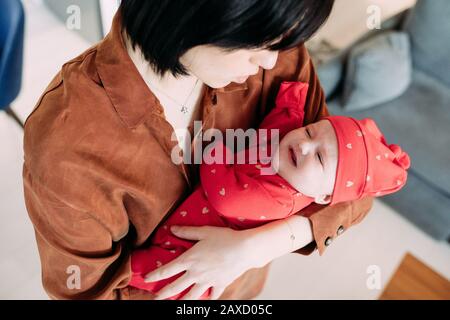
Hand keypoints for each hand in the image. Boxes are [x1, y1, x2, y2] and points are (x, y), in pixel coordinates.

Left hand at [143, 225, 266, 299]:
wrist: (245, 249)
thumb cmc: (224, 238)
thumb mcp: (204, 231)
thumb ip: (187, 231)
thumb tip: (172, 229)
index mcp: (189, 260)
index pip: (167, 270)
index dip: (155, 275)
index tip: (146, 279)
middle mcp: (196, 273)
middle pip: (175, 288)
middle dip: (163, 294)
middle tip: (155, 299)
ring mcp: (208, 282)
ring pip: (191, 297)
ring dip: (181, 302)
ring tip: (175, 304)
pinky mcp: (220, 285)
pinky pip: (211, 296)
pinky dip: (207, 299)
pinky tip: (204, 299)